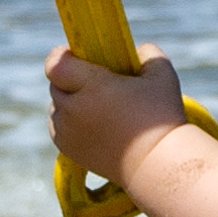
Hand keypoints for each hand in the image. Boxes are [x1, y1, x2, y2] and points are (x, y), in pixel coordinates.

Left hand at [43, 40, 217, 216]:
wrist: (157, 164)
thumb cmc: (162, 117)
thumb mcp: (162, 74)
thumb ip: (148, 54)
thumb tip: (137, 51)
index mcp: (91, 86)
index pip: (55, 64)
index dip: (62, 56)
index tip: (76, 54)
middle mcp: (72, 109)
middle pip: (56, 84)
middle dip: (70, 79)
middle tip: (93, 81)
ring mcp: (68, 132)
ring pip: (56, 107)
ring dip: (69, 102)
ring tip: (94, 104)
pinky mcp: (68, 151)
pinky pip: (59, 128)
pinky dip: (68, 122)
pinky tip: (90, 122)